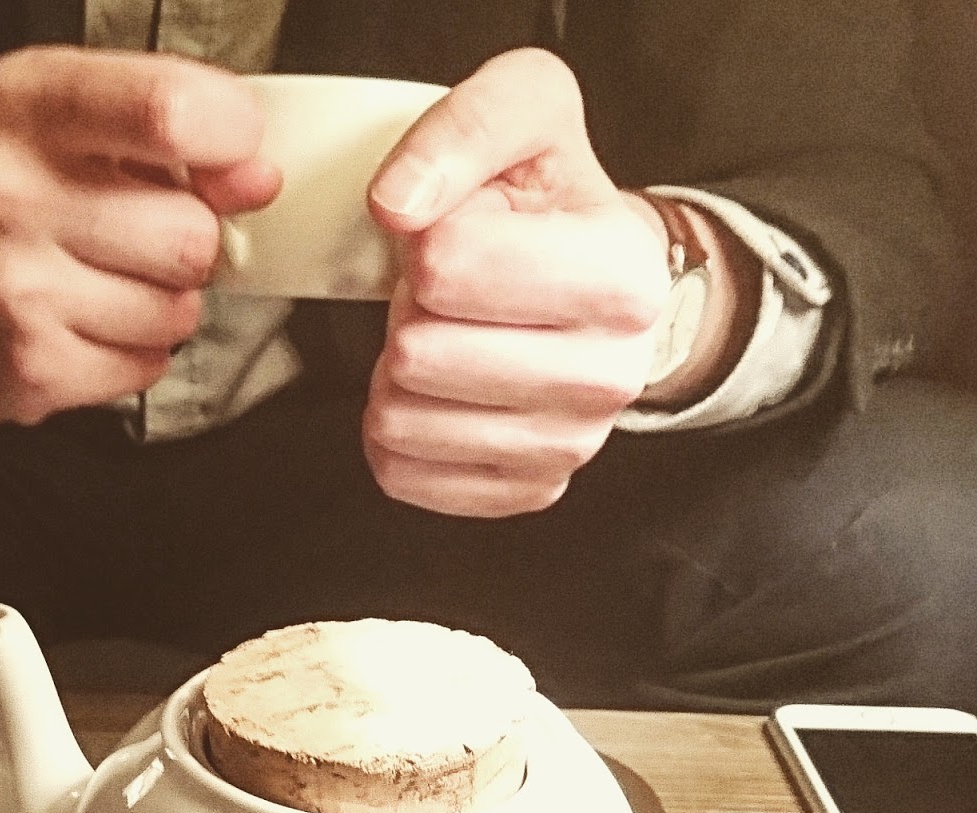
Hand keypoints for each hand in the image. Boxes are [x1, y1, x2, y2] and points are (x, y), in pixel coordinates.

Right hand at [0, 47, 279, 423]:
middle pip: (189, 235)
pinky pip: (147, 366)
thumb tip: (256, 177)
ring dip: (158, 304)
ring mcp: (16, 291)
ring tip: (97, 285)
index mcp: (23, 106)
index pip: (171, 111)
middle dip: (184, 244)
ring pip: (176, 310)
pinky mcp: (29, 368)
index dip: (228, 140)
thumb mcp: (56, 124)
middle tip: (132, 240)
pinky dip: (131, 352)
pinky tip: (82, 326)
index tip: (226, 156)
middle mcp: (9, 195)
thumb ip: (164, 136)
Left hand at [361, 49, 668, 516]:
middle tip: (448, 297)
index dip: (427, 243)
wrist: (601, 283)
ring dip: (397, 374)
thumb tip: (398, 206)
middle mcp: (609, 377)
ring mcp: (570, 446)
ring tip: (446, 338)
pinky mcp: (526, 491)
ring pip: (400, 422)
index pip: (445, 267)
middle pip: (417, 355)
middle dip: (410, 313)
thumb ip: (464, 129)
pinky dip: (397, 433)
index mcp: (621, 278)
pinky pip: (401, 475)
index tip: (460, 236)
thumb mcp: (527, 116)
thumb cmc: (553, 202)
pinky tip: (436, 395)